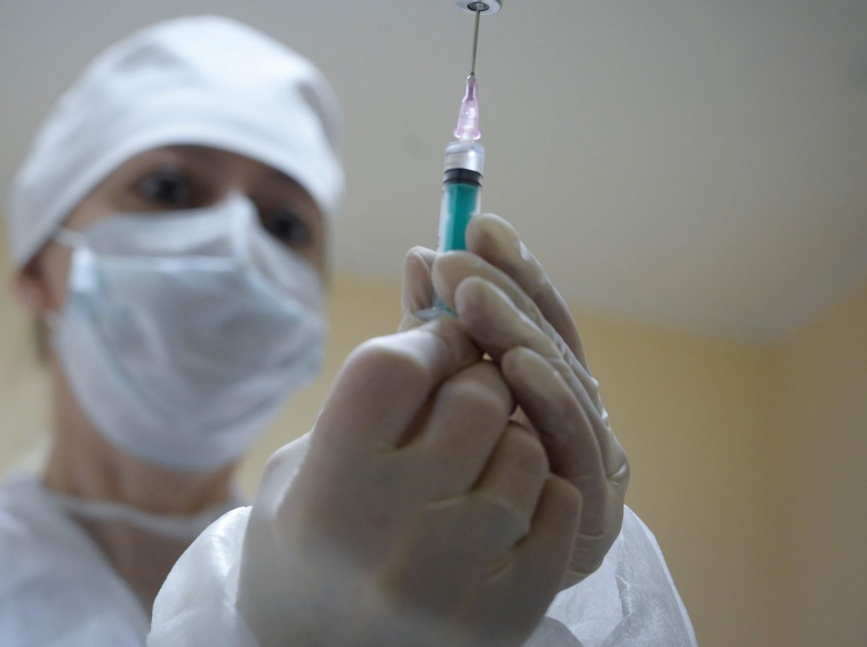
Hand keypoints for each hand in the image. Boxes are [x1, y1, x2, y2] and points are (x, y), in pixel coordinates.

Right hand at [237, 311, 580, 646]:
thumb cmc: (310, 528)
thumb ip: (385, 365)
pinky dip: (539, 488)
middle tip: (462, 394)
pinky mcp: (500, 617)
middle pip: (475, 399)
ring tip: (476, 456)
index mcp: (326, 486)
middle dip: (476, 377)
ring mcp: (450, 583)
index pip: (399, 364)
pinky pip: (556, 510)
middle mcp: (388, 537)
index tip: (440, 339)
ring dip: (510, 434)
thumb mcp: (320, 445)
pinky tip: (502, 497)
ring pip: (525, 451)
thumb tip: (430, 254)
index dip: (430, 334)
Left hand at [401, 213, 628, 585]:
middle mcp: (574, 425)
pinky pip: (571, 452)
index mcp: (541, 394)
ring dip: (521, 335)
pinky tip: (512, 363)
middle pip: (552, 346)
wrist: (410, 597)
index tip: (477, 225)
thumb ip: (433, 338)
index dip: (515, 269)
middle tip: (461, 258)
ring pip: (563, 389)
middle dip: (508, 294)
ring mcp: (587, 470)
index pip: (538, 320)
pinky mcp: (586, 521)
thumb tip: (424, 254)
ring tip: (477, 296)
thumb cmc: (415, 486)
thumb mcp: (424, 401)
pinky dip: (547, 400)